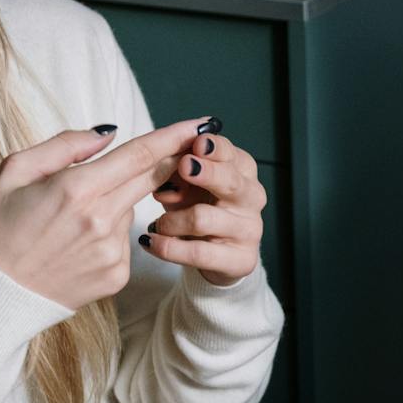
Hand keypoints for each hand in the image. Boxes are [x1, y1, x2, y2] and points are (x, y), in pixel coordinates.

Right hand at [0, 121, 200, 309]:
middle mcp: (102, 220)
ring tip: (72, 219)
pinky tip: (78, 245)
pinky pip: (125, 241)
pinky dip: (109, 234)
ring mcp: (114, 251)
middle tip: (181, 147)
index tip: (201, 123)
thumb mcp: (15, 171)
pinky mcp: (118, 275)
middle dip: (168, 162)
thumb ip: (66, 146)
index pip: (139, 155)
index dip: (173, 137)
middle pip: (150, 179)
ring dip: (116, 203)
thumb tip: (108, 132)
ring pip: (131, 210)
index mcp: (76, 189)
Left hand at [142, 120, 266, 286]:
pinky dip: (169, 247)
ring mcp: (250, 229)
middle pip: (231, 181)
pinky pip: (199, 252)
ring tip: (158, 224)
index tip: (197, 143)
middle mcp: (252, 197)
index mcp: (241, 170)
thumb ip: (177, 170)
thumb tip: (166, 163)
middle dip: (207, 172)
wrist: (212, 254)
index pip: (231, 154)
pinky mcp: (241, 259)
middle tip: (185, 168)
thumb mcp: (185, 184)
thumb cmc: (197, 207)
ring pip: (204, 218)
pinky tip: (150, 242)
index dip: (214, 148)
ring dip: (171, 220)